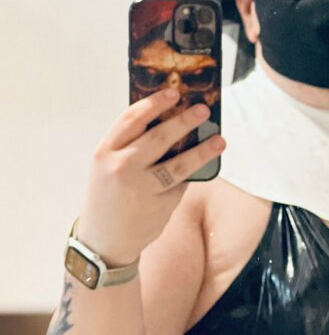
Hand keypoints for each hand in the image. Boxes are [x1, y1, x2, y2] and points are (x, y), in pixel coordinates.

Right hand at [78, 88, 225, 263]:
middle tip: (203, 110)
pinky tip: (202, 167)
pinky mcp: (159, 207)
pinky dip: (191, 176)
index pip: (131, 118)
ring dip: (202, 151)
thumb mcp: (107, 166)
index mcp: (105, 151)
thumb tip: (171, 124)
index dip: (154, 103)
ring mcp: (141, 189)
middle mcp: (121, 168)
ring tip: (219, 141)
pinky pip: (180, 186)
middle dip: (184, 121)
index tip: (174, 92)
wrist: (102, 241)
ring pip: (178, 165)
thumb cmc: (107, 197)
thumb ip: (130, 145)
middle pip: (159, 137)